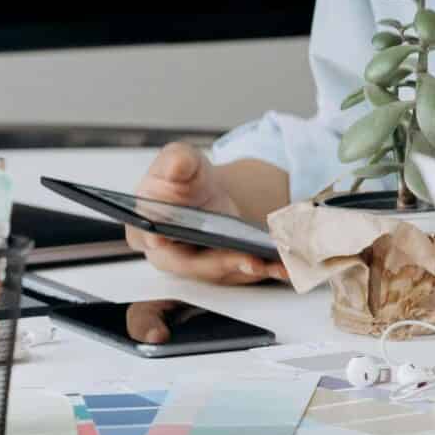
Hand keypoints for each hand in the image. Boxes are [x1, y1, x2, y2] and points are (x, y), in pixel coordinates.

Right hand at [123, 142, 287, 284]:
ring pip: (226, 273)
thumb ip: (175, 162)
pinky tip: (288, 264)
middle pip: (194, 265)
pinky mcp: (226, 269)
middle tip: (249, 260)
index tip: (173, 242)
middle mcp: (170, 256)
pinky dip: (268, 269)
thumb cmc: (185, 181)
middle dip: (222, 264)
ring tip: (278, 264)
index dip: (163, 243)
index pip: (153, 241)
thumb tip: (177, 166)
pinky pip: (248, 272)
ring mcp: (200, 266)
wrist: (207, 191)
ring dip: (253, 270)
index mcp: (146, 231)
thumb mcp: (180, 161)